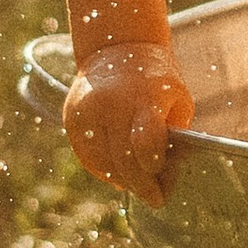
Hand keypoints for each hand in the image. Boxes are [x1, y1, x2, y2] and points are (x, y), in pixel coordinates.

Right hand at [63, 38, 193, 209]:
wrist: (118, 47)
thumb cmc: (157, 79)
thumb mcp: (176, 99)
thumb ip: (174, 135)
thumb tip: (166, 178)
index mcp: (143, 95)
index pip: (145, 142)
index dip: (153, 169)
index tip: (163, 187)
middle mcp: (111, 103)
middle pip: (123, 159)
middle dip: (140, 185)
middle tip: (155, 199)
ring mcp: (86, 110)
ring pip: (103, 163)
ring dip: (121, 180)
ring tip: (138, 185)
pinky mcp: (71, 117)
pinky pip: (87, 157)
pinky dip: (104, 169)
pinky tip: (118, 173)